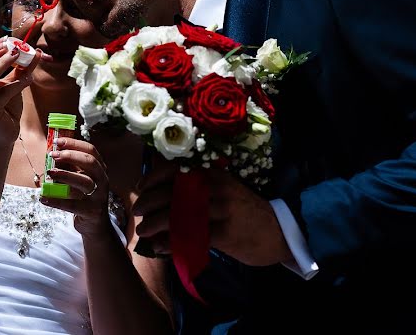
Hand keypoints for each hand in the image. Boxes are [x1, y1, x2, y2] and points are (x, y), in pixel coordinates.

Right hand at [0, 38, 42, 147]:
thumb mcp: (11, 84)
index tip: (6, 41)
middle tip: (9, 46)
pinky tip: (29, 78)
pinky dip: (17, 83)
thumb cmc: (7, 107)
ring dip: (2, 63)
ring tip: (18, 54)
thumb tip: (35, 52)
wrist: (4, 135)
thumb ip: (19, 69)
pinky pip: (2, 94)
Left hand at [39, 137, 113, 238]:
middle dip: (71, 156)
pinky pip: (73, 205)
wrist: (94, 224)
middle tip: (52, 155)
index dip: (74, 143)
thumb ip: (70, 167)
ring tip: (50, 173)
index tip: (57, 141)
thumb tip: (52, 152)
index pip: (90, 150)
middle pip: (90, 162)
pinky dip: (57, 201)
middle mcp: (102, 180)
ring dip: (65, 175)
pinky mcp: (91, 211)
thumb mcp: (79, 179)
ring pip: (84, 182)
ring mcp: (98, 196)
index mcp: (100, 169)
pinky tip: (43, 198)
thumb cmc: (83, 197)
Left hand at [133, 162, 292, 266]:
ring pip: (177, 215)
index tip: (140, 188)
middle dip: (149, 203)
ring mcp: (220, 209)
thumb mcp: (223, 188)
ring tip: (144, 232)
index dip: (153, 178)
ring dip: (155, 224)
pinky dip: (170, 243)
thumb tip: (161, 188)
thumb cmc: (243, 210)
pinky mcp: (224, 233)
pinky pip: (189, 237)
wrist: (278, 230)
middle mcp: (214, 187)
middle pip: (171, 192)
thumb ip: (197, 185)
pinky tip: (160, 248)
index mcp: (211, 173)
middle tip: (137, 213)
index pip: (175, 169)